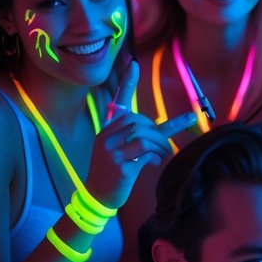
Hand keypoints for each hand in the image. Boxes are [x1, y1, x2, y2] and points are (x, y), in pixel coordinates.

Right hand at [85, 60, 196, 209]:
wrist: (98, 197)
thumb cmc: (112, 173)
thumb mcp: (121, 152)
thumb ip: (138, 139)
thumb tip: (159, 133)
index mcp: (106, 132)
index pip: (119, 103)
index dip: (127, 83)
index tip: (134, 64)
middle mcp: (106, 139)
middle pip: (140, 122)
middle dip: (158, 131)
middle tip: (164, 145)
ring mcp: (112, 153)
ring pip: (145, 136)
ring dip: (161, 144)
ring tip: (163, 153)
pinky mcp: (121, 167)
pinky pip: (145, 152)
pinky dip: (155, 155)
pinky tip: (153, 162)